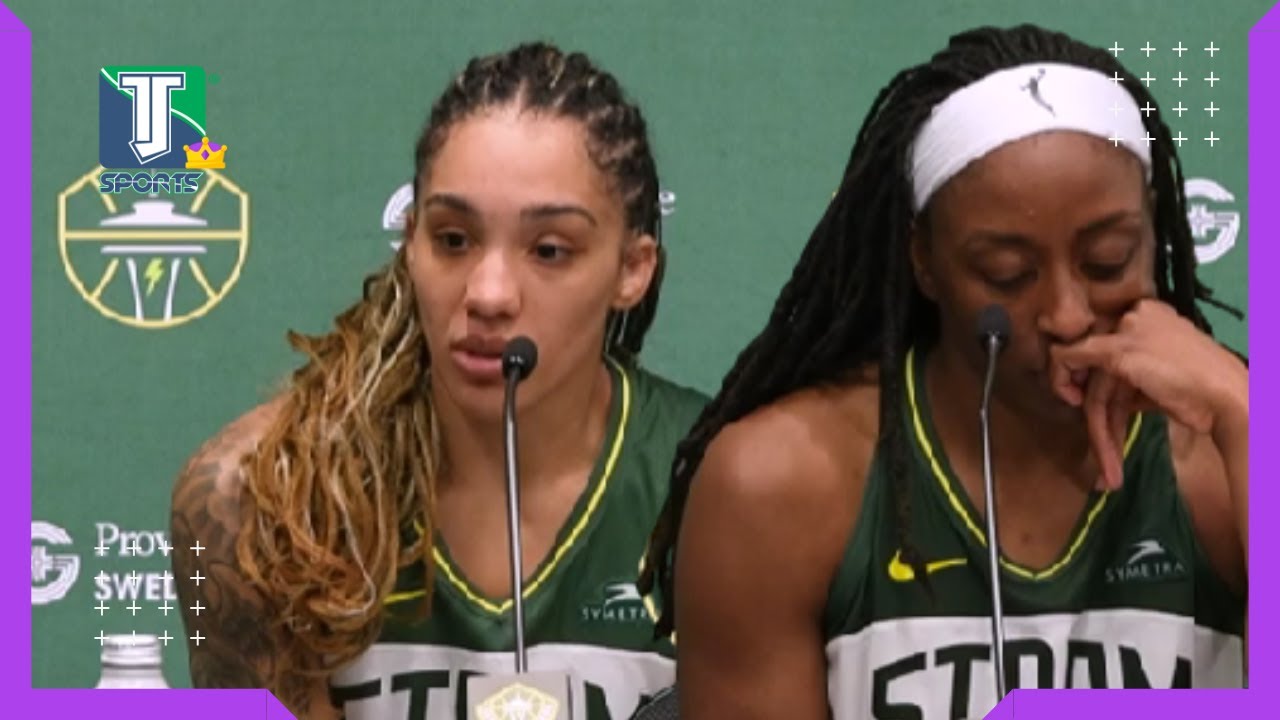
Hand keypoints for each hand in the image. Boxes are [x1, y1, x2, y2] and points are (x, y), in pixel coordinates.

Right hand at [1049, 299, 1247, 490]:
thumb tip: (1053, 355)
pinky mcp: (1153, 390)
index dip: (1069, 374)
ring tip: (1110, 473)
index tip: (1069, 399)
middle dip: (1095, 421)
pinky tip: (1114, 457)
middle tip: (1097, 457)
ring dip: (1108, 437)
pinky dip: (1119, 431)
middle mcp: (1136, 339)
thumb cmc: (1175, 369)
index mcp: (1132, 317)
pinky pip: (1125, 408)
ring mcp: (1146, 367)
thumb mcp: (1123, 352)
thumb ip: (1082, 351)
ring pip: (1111, 401)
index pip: (1083, 346)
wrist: (1228, 401)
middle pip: (1098, 381)